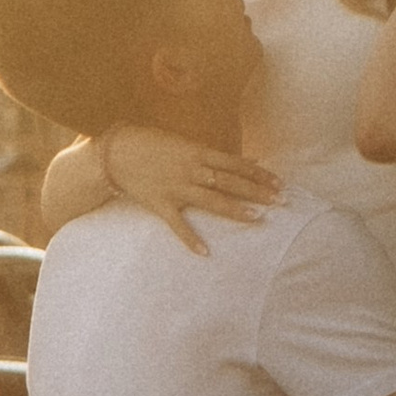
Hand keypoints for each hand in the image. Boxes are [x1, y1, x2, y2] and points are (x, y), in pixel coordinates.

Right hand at [101, 125, 283, 254]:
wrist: (114, 152)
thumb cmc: (150, 143)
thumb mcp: (184, 143)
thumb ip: (215, 155)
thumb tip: (248, 161)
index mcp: (197, 152)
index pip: (235, 164)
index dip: (259, 173)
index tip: (279, 182)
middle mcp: (191, 170)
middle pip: (230, 182)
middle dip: (257, 191)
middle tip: (281, 201)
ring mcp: (176, 188)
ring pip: (211, 200)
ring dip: (235, 210)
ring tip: (258, 218)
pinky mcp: (160, 204)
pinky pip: (178, 224)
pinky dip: (190, 239)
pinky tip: (205, 253)